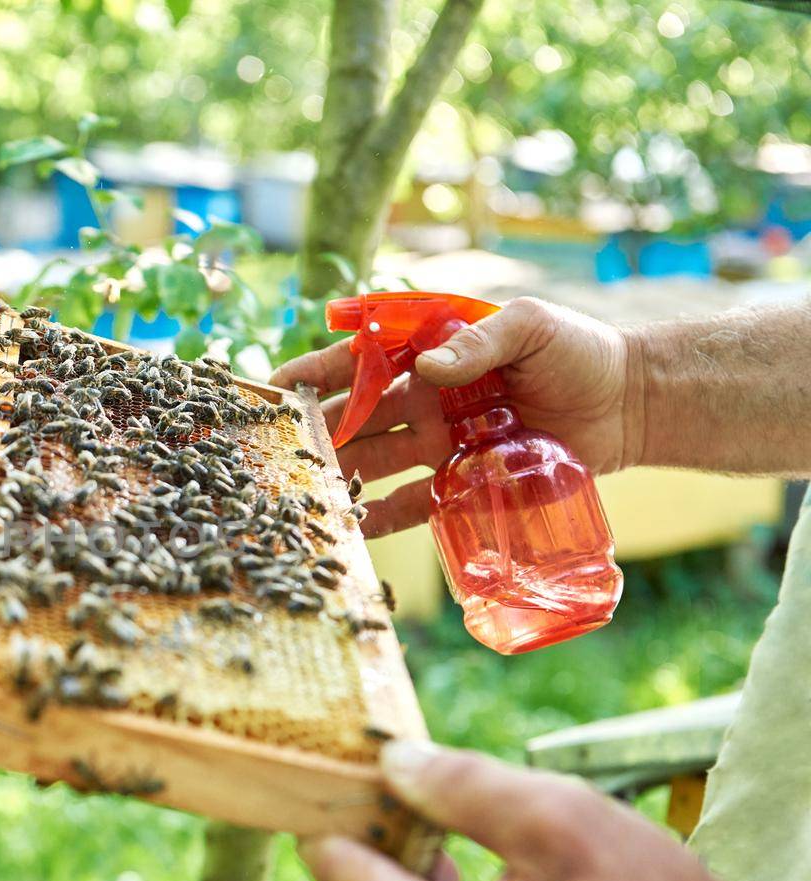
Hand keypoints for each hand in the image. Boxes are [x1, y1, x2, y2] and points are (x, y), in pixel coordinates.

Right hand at [271, 298, 641, 535]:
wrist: (630, 403)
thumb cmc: (579, 351)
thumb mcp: (530, 326)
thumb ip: (478, 341)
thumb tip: (426, 365)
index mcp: (431, 355)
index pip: (362, 360)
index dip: (318, 371)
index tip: (277, 383)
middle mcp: (426, 400)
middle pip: (359, 416)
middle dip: (321, 429)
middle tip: (287, 447)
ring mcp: (441, 443)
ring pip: (377, 460)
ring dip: (345, 473)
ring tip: (311, 489)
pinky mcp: (463, 482)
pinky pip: (414, 503)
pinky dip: (384, 516)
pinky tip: (356, 527)